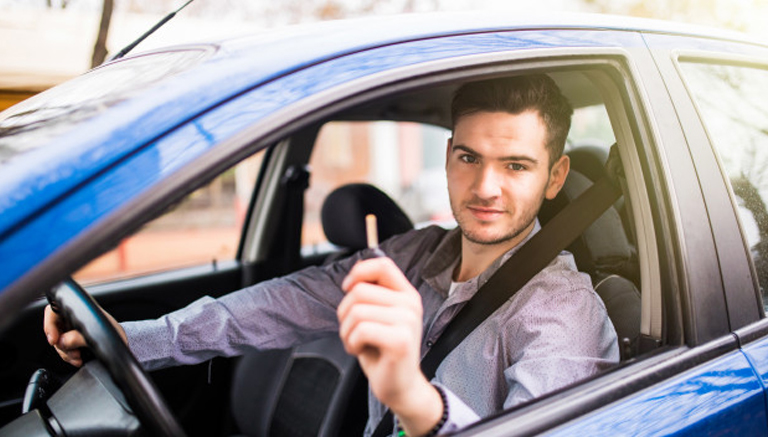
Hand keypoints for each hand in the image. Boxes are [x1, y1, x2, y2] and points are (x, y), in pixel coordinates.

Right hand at [43, 304, 126, 366]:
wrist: (121, 343)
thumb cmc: (113, 332)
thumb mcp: (99, 334)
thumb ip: (80, 337)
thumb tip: (63, 341)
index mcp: (78, 309)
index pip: (54, 311)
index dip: (49, 324)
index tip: (54, 339)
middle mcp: (71, 318)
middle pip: (53, 330)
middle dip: (60, 345)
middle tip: (73, 353)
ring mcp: (70, 330)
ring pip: (57, 342)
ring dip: (66, 353)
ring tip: (78, 357)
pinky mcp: (72, 342)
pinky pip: (63, 350)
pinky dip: (69, 357)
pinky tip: (79, 360)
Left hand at [338, 257, 442, 435]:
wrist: (400, 386)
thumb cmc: (383, 351)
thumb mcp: (379, 316)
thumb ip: (372, 296)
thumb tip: (352, 280)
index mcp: (407, 294)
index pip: (383, 265)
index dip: (359, 271)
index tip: (348, 288)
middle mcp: (411, 304)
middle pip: (360, 290)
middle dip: (344, 313)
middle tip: (352, 331)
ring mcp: (408, 321)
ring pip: (356, 311)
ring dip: (346, 331)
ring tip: (357, 342)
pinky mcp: (400, 341)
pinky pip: (360, 330)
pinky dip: (351, 343)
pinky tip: (360, 351)